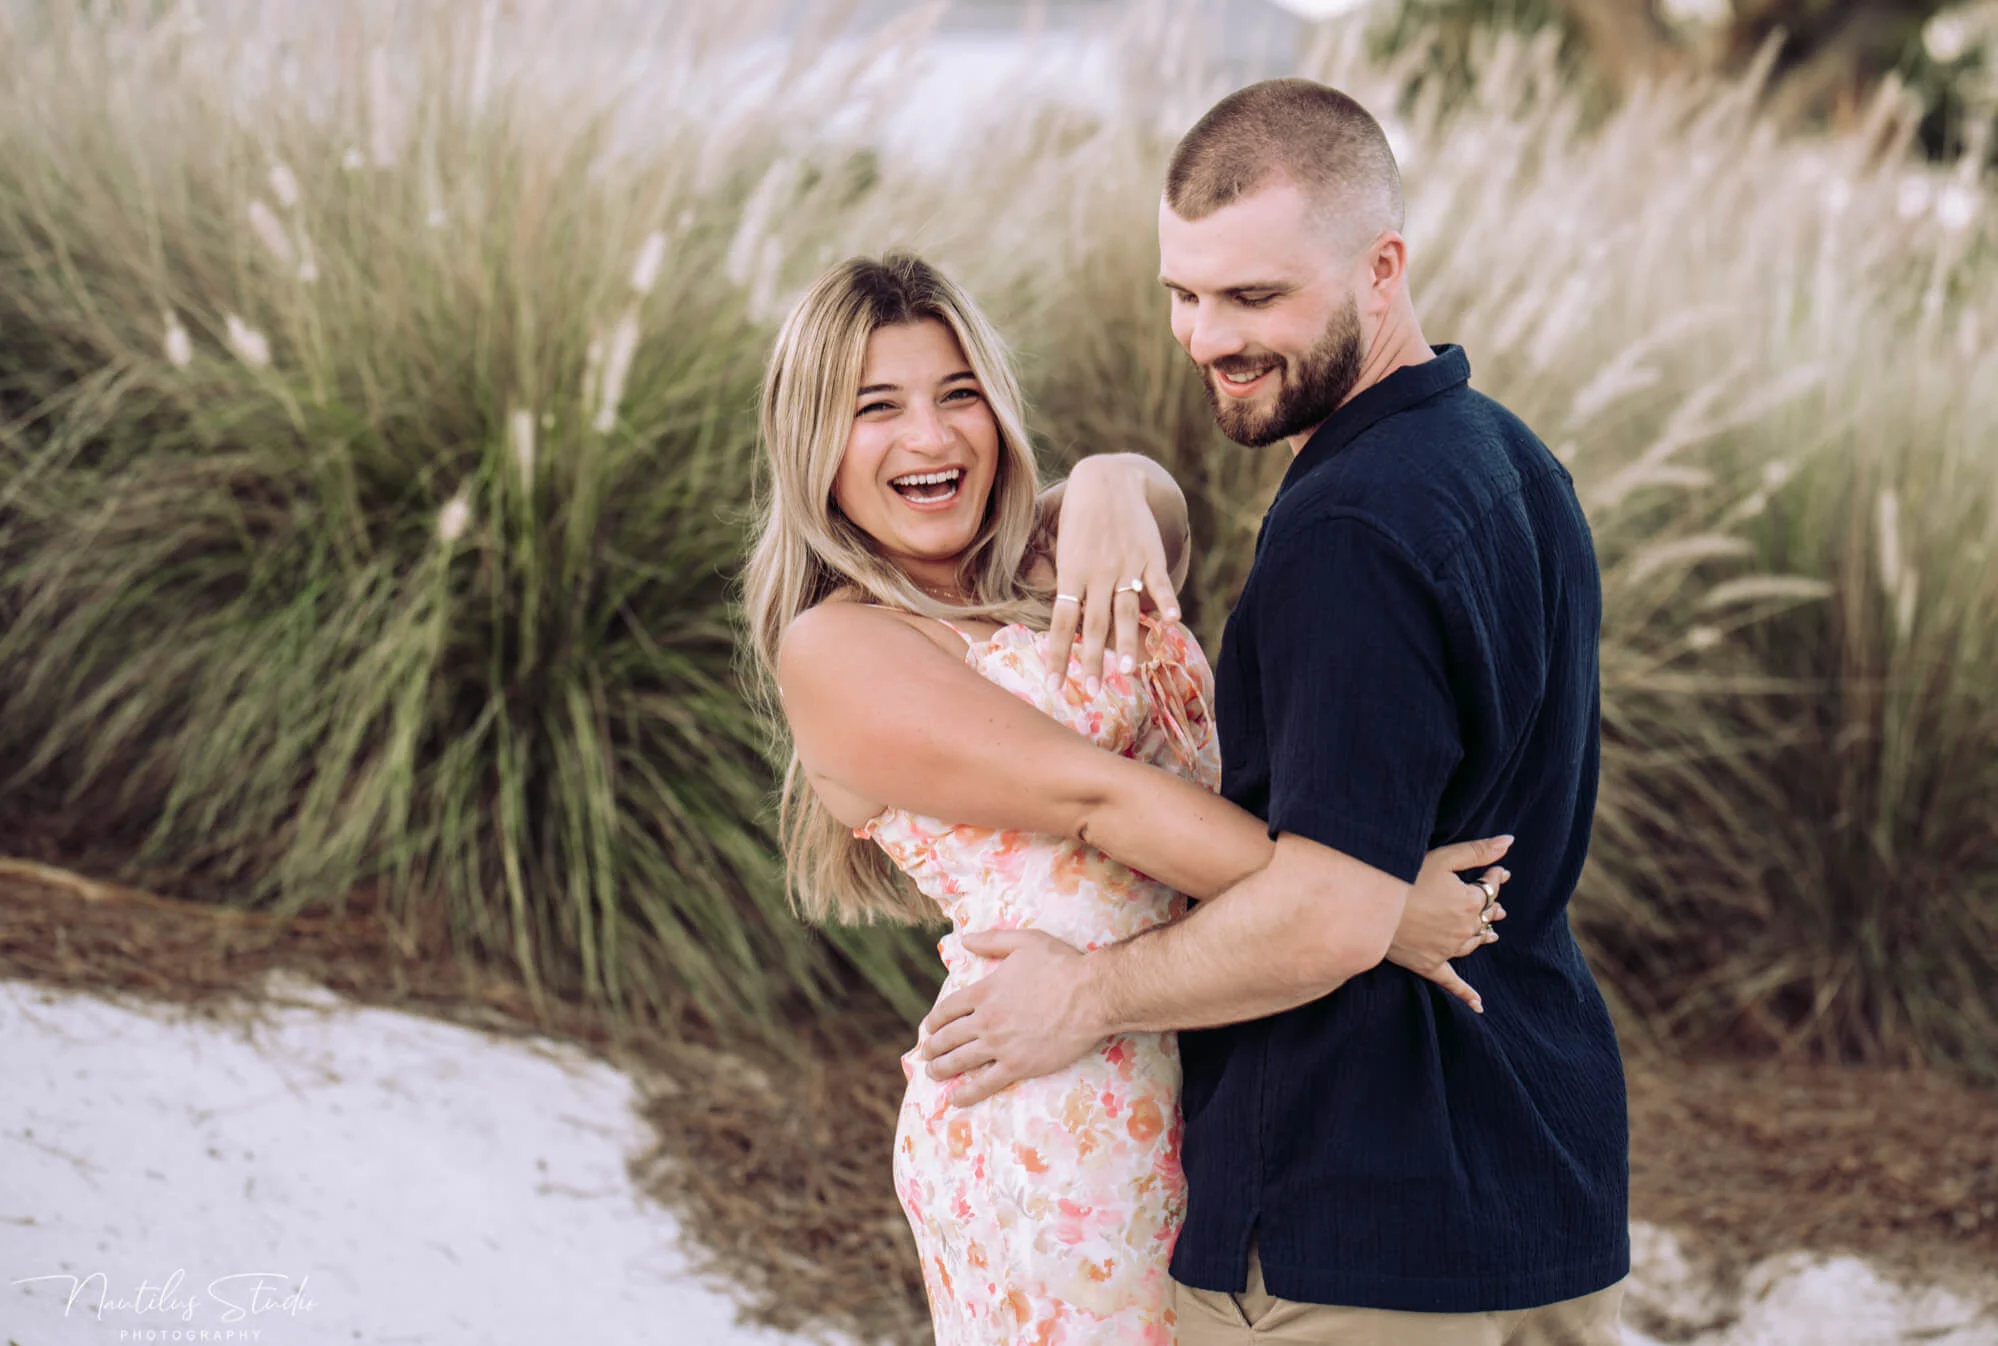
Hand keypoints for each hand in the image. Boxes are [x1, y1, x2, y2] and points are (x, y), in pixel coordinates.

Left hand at [918, 929, 1102, 1107]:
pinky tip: (955, 1099)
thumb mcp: (1025, 941)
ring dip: (941, 1069)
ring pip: (960, 1061)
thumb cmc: (1062, 964)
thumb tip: (964, 939)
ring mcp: (1000, 1045)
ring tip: (932, 1074)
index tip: (928, 1028)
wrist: (1091, 995)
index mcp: (985, 991)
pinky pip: (985, 1084)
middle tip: (925, 1055)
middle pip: (948, 1037)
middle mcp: (986, 1020)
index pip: (948, 1009)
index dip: (934, 1021)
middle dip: (932, 1047)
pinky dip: (967, 1093)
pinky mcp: (1018, 1066)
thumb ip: (992, 940)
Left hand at [1041, 457, 1180, 696]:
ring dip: (1128, 640)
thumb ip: (1053, 578)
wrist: (1108, 478)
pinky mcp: (1150, 553)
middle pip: (1094, 623)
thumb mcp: (1058, 545)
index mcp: (1071, 573)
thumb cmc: (1078, 516)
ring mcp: (1126, 564)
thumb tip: (1043, 609)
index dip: (1059, 654)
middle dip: (1093, 660)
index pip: (1062, 622)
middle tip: (1095, 690)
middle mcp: (1097, 573)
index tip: (1056, 685)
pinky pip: (1158, 580)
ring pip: (1126, 608)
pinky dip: (1166, 599)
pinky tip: (1171, 620)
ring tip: (1131, 668)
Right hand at [1386, 835, 1512, 1012]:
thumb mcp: (1444, 857)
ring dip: (1484, 938)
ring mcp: (1448, 949)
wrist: (1372, 907)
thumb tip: (1509, 841)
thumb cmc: (1404, 876)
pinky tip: (1479, 1005)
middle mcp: (1464, 929)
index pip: (1490, 889)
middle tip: (1496, 904)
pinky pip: (1452, 981)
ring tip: (1492, 934)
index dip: (1495, 877)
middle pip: (1484, 918)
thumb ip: (1478, 851)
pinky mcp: (1430, 965)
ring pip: (1473, 944)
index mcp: (1470, 902)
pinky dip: (1466, 994)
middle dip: (1491, 908)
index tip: (1497, 871)